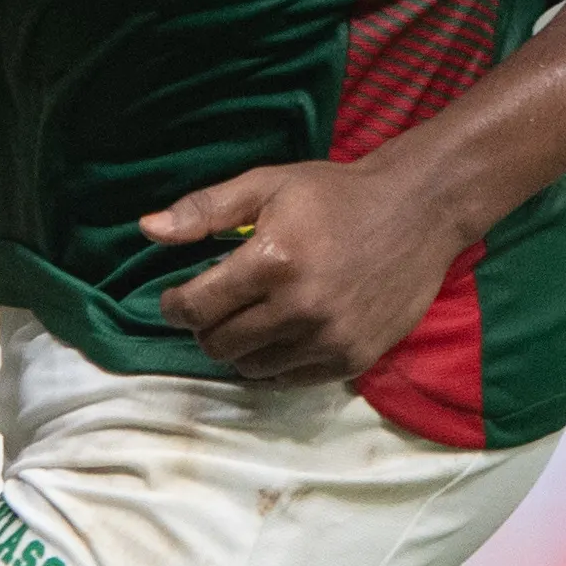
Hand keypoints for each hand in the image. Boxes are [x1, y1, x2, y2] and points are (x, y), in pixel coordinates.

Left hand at [143, 155, 468, 384]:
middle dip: (205, 326)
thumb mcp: (267, 185)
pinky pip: (290, 380)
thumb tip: (146, 230)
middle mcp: (299, 308)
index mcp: (272, 261)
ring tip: (252, 317)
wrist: (418, 211)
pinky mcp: (353, 359)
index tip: (177, 297)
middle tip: (215, 305)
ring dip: (240, 347)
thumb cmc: (336, 194)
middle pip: (219, 344)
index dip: (175, 305)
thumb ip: (204, 210)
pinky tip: (283, 332)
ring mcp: (329, 339)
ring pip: (251, 368)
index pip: (196, 307)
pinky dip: (275, 362)